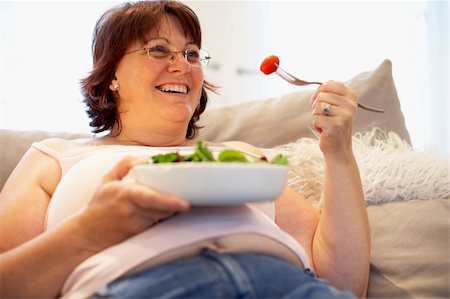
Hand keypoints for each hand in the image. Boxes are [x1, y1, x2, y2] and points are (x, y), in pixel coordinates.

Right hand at [74, 157, 189, 251]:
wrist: (87, 235)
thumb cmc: (99, 206)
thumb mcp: (107, 180)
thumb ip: (124, 165)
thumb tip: (143, 159)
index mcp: (124, 194)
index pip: (150, 199)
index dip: (169, 202)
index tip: (185, 204)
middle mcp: (131, 211)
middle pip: (163, 208)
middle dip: (177, 202)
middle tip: (191, 195)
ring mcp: (136, 225)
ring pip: (163, 216)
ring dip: (172, 209)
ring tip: (179, 200)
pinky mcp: (140, 235)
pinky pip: (158, 224)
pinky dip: (165, 217)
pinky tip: (167, 210)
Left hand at [310, 81, 357, 159]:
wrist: (338, 148)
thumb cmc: (333, 125)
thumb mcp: (334, 106)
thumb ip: (329, 93)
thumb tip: (320, 87)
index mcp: (351, 96)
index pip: (329, 83)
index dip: (319, 93)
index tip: (322, 102)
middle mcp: (351, 104)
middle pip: (321, 95)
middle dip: (317, 107)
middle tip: (324, 116)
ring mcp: (345, 115)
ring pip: (317, 106)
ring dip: (317, 116)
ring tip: (326, 124)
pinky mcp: (336, 125)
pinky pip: (316, 118)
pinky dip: (316, 125)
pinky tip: (325, 131)